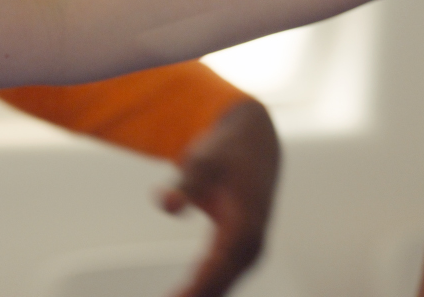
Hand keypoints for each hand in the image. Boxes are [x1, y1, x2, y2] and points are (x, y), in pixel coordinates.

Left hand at [159, 99, 281, 296]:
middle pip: (222, 284)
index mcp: (246, 223)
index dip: (196, 289)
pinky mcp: (243, 248)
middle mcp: (253, 240)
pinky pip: (223, 278)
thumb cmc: (228, 151)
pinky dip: (205, 289)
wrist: (256, 142)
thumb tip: (167, 205)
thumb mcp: (202, 162)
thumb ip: (184, 185)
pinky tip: (183, 295)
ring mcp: (251, 247)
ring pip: (224, 285)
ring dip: (201, 295)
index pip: (218, 268)